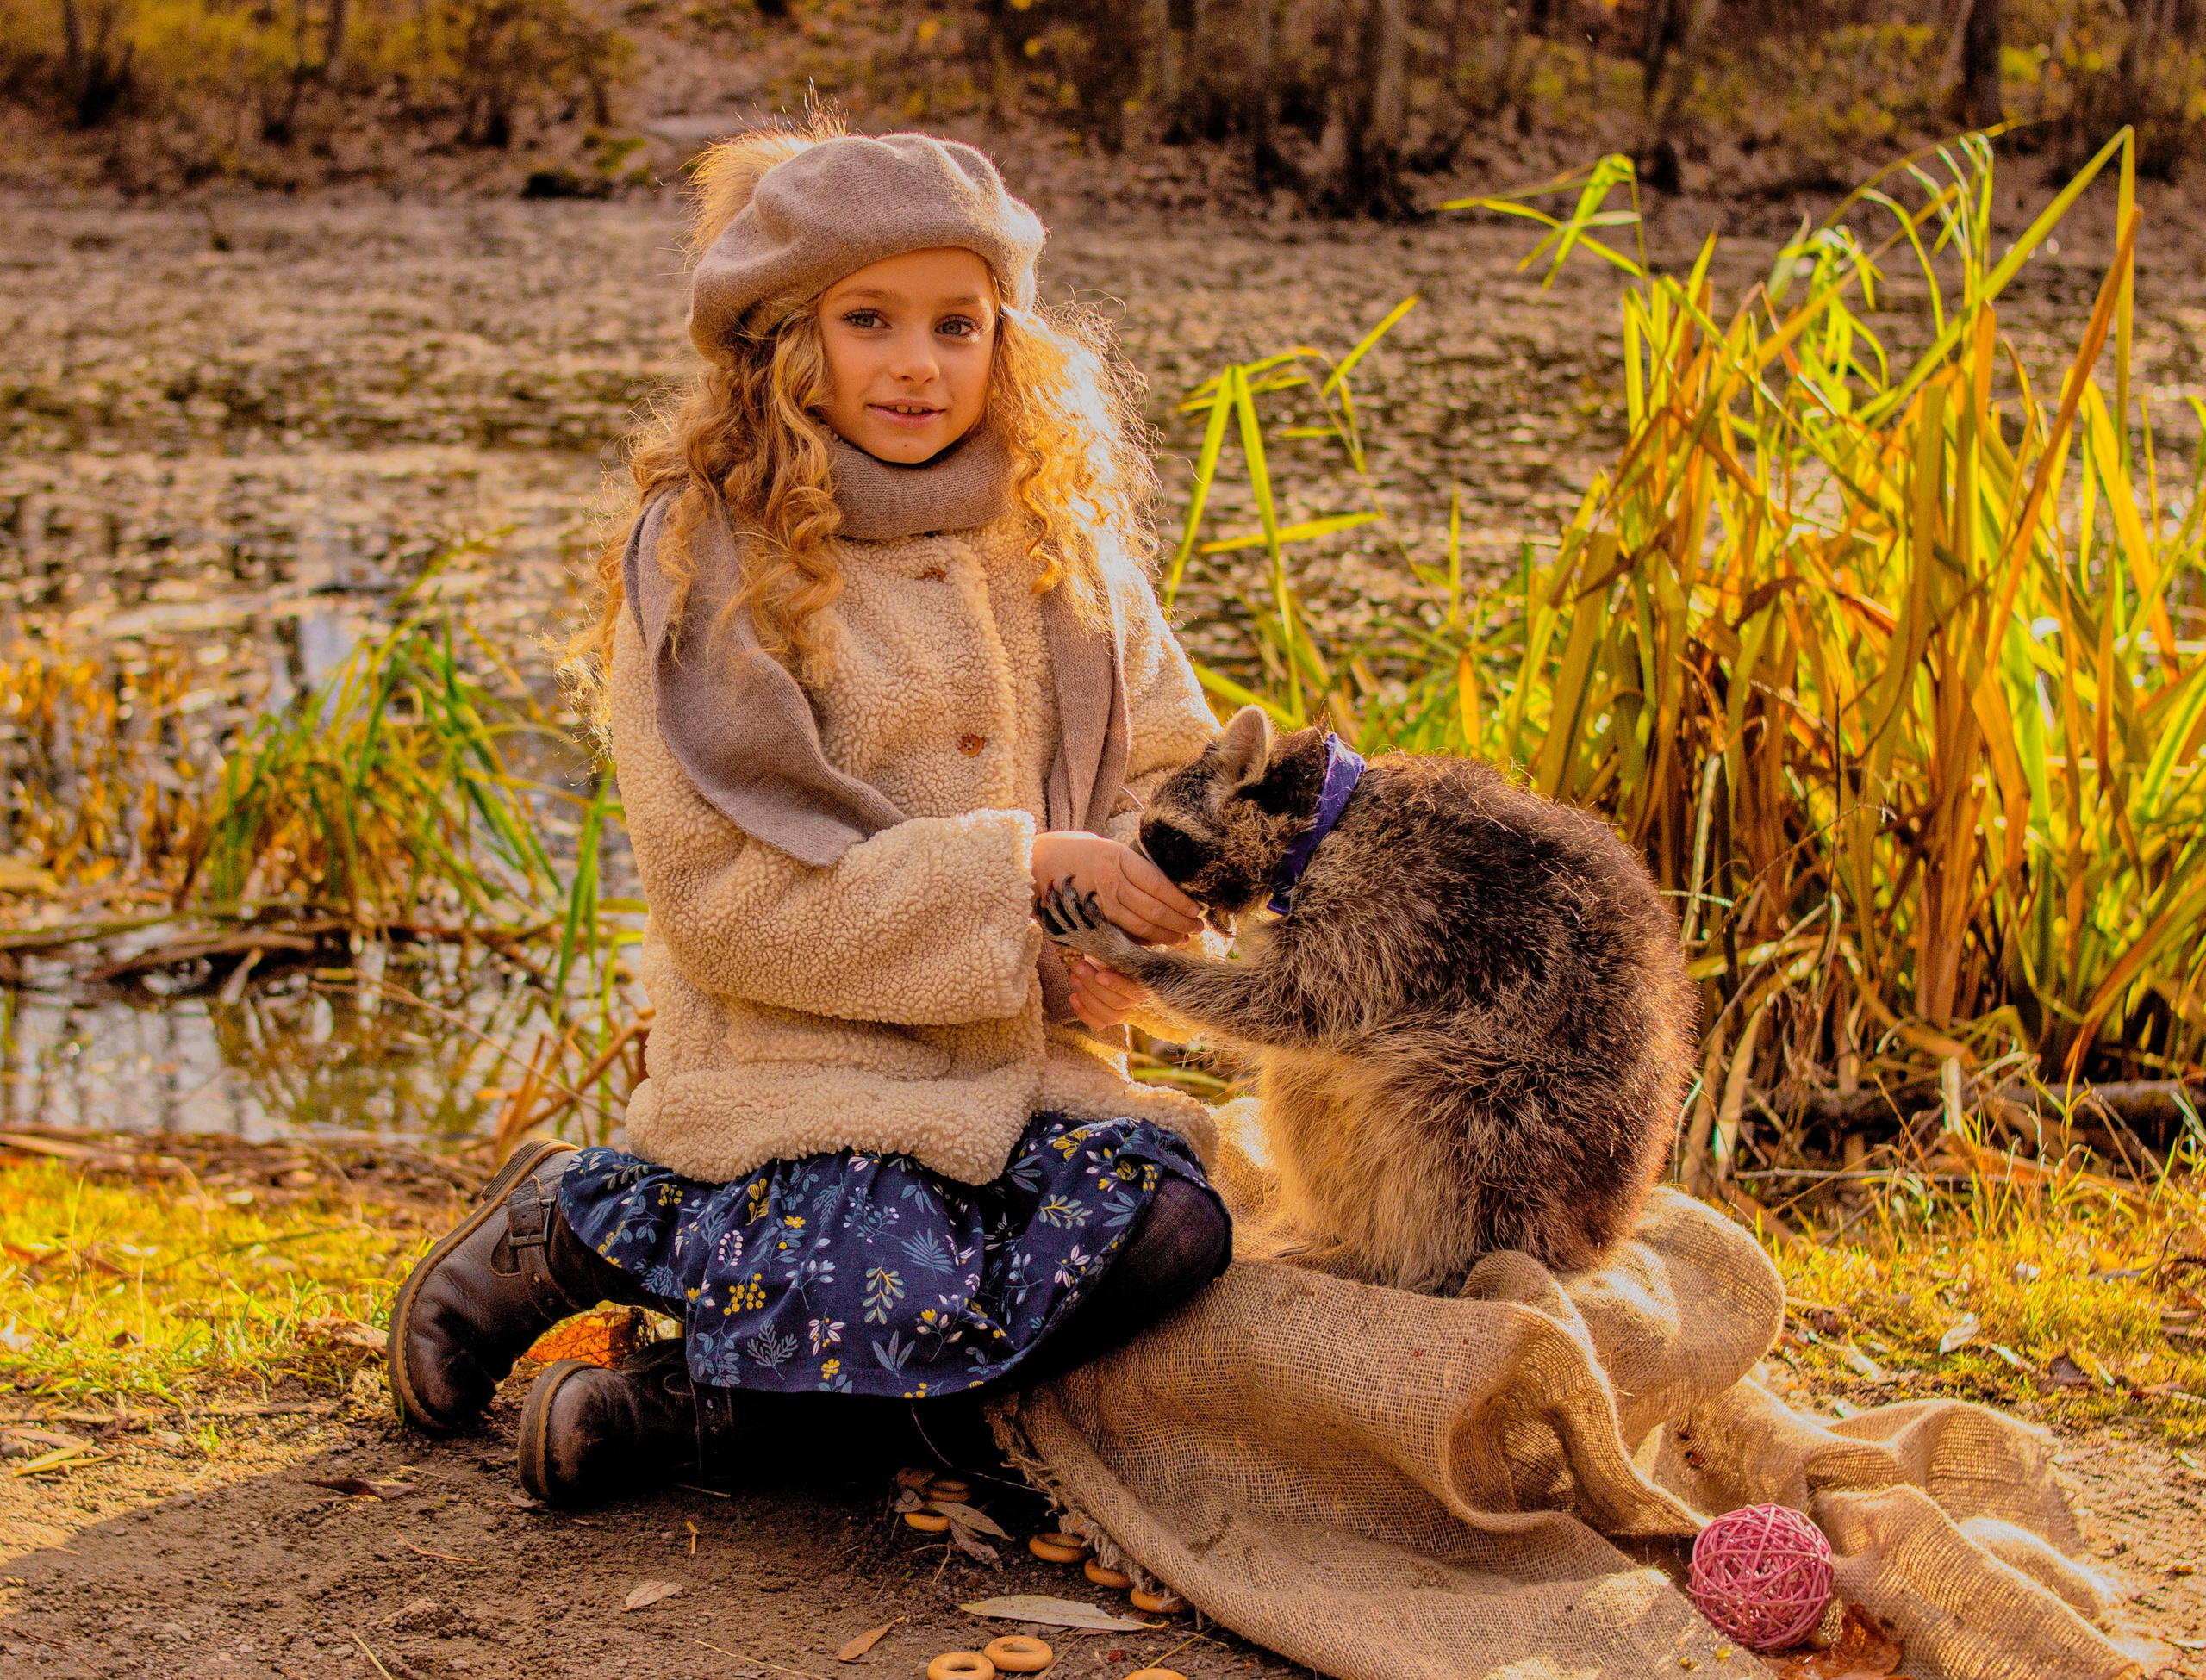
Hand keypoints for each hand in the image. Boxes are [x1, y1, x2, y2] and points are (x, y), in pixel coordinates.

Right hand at [1029, 832, 1202, 944]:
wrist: (1031, 863)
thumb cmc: (1069, 850)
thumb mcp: (1102, 845)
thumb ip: (1128, 863)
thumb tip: (1160, 880)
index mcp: (1117, 857)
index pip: (1158, 884)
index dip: (1180, 901)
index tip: (1196, 909)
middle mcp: (1109, 881)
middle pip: (1153, 908)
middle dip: (1179, 922)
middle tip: (1197, 929)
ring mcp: (1098, 903)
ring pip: (1140, 925)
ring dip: (1165, 935)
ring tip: (1182, 938)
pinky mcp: (1088, 920)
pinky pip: (1121, 934)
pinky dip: (1141, 941)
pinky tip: (1154, 943)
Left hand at [1066, 955, 1145, 1030]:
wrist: (1102, 957)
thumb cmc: (1108, 950)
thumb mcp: (1113, 947)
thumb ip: (1113, 949)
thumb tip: (1104, 943)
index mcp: (1143, 981)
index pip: (1134, 989)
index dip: (1116, 985)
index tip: (1099, 975)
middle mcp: (1135, 1000)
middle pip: (1117, 1003)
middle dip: (1093, 986)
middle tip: (1078, 967)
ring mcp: (1122, 1012)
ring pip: (1109, 1017)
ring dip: (1087, 998)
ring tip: (1074, 978)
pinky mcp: (1107, 1018)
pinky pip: (1098, 1024)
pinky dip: (1083, 1012)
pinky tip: (1073, 996)